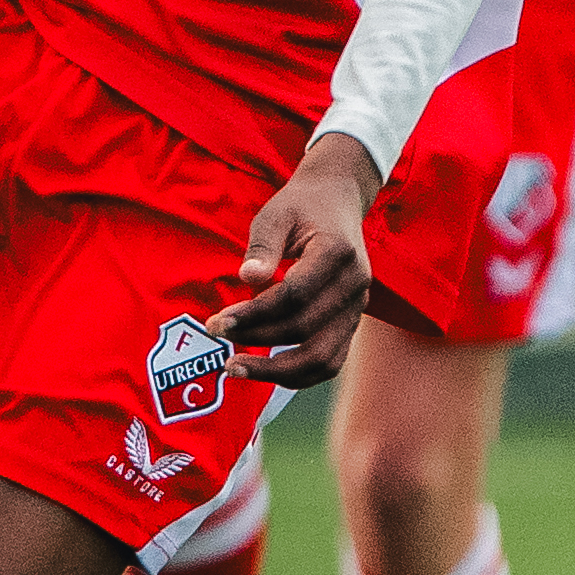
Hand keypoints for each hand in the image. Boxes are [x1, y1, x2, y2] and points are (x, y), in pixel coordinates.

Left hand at [212, 131, 379, 387]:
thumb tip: (247, 279)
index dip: (253, 313)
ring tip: (236, 368)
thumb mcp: (276, 214)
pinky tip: (264, 370)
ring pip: (323, 358)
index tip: (216, 322)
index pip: (294, 295)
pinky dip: (297, 374)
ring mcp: (358, 307)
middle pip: (305, 329)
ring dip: (277, 371)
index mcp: (338, 252)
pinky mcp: (352, 323)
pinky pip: (329, 362)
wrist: (336, 200)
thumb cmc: (301, 207)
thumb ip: (263, 246)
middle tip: (217, 336)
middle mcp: (354, 284)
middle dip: (257, 338)